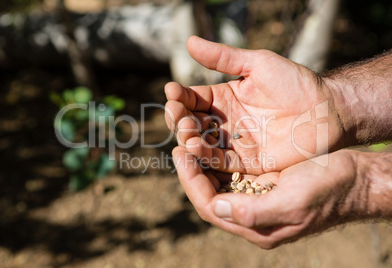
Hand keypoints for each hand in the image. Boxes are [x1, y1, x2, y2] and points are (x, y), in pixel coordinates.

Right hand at [165, 36, 344, 174]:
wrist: (327, 109)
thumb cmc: (295, 83)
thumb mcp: (257, 64)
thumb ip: (223, 57)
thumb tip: (189, 42)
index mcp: (224, 98)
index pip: (192, 98)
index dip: (179, 96)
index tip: (171, 92)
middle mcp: (224, 121)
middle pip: (191, 122)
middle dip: (179, 118)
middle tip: (177, 112)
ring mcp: (234, 143)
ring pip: (201, 143)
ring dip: (188, 136)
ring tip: (185, 129)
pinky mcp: (245, 162)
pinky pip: (219, 161)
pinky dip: (205, 156)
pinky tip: (195, 147)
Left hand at [172, 147, 390, 248]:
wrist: (354, 179)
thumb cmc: (328, 192)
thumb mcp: (293, 203)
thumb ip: (253, 211)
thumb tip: (216, 207)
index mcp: (255, 224)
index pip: (210, 206)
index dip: (191, 181)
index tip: (180, 154)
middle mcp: (250, 212)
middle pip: (208, 192)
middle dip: (191, 168)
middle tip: (179, 141)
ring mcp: (254, 195)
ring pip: (217, 178)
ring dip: (202, 158)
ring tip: (190, 134)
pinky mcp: (261, 180)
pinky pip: (231, 168)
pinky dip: (219, 153)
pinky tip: (212, 136)